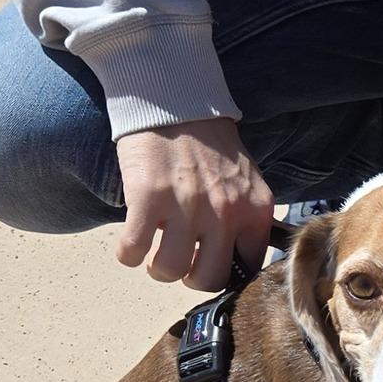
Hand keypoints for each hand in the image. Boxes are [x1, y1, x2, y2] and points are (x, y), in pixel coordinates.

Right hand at [114, 117, 274, 291]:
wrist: (175, 102)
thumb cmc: (209, 145)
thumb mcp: (245, 181)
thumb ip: (246, 217)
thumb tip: (235, 259)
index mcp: (255, 210)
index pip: (248, 267)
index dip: (225, 271)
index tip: (209, 263)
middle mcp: (225, 213)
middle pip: (208, 279)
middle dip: (190, 277)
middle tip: (180, 259)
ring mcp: (186, 208)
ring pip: (170, 271)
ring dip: (157, 268)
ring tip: (154, 249)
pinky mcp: (148, 200)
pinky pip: (133, 251)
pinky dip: (127, 254)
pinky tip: (131, 242)